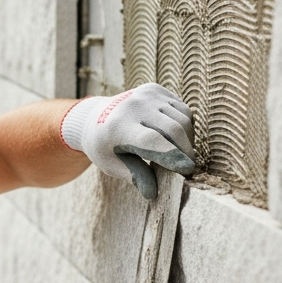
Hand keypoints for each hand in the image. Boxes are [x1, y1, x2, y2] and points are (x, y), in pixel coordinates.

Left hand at [61, 83, 195, 198]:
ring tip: (181, 155)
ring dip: (187, 140)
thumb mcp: (111, 165)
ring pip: (182, 118)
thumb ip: (134, 176)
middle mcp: (133, 106)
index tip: (188, 170)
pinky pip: (182, 109)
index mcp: (117, 127)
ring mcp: (145, 95)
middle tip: (188, 169)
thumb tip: (153, 193)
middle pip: (172, 130)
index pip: (152, 141)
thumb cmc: (103, 146)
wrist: (93, 116)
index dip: (172, 156)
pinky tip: (176, 138)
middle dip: (185, 152)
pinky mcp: (155, 90)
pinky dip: (185, 126)